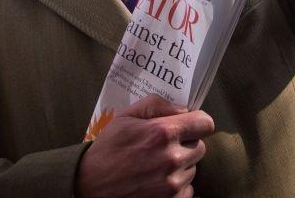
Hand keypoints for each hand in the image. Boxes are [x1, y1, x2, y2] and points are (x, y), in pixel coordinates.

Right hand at [75, 95, 214, 197]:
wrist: (89, 185)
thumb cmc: (107, 150)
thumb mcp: (126, 117)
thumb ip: (156, 105)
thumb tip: (183, 109)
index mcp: (163, 132)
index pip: (205, 124)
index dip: (198, 122)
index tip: (189, 125)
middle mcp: (172, 158)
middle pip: (200, 146)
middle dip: (186, 144)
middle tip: (164, 147)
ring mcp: (172, 184)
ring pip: (193, 168)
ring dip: (180, 165)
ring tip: (156, 165)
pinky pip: (188, 189)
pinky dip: (177, 186)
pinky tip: (157, 181)